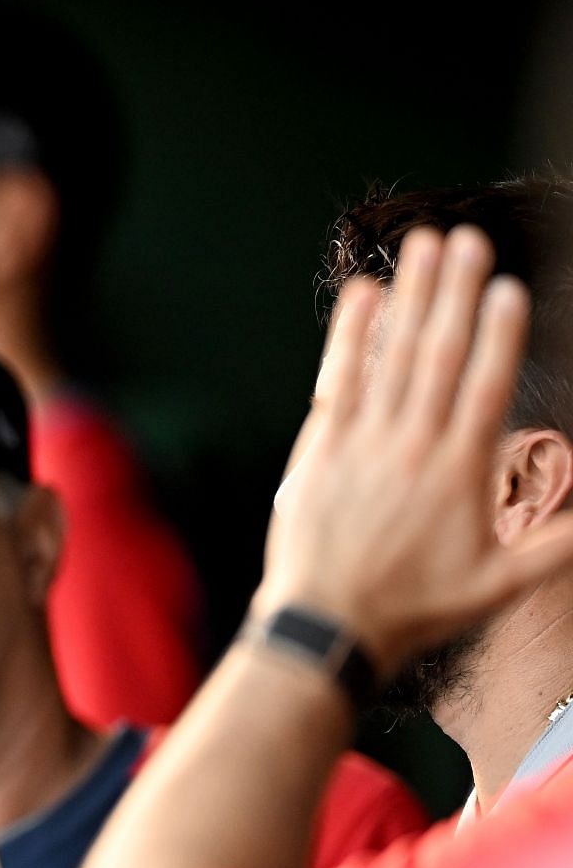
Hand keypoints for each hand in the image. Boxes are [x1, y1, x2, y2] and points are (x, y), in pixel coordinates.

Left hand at [257, 225, 572, 670]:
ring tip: (423, 247)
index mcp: (460, 474)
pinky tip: (362, 294)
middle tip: (467, 240)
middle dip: (455, 293)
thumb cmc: (413, 609)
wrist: (328, 627)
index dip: (499, 334)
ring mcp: (363, 445)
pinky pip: (337, 380)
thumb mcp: (497, 584)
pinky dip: (349, 336)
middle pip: (439, 357)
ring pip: (391, 358)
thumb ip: (554, 545)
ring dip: (409, 298)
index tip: (509, 288)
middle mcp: (413, 448)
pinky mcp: (318, 449)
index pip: (487, 388)